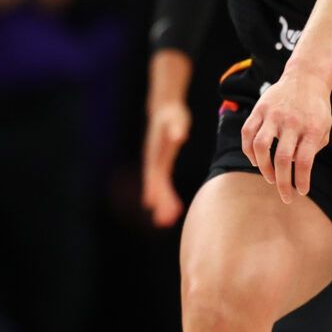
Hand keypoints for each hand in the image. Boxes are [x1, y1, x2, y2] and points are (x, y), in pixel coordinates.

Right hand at [141, 99, 192, 226]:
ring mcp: (156, 163)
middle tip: (164, 222)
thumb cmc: (172, 115)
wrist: (165, 109)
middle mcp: (153, 161)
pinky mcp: (161, 163)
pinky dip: (166, 195)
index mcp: (155, 154)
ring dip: (162, 203)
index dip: (156, 191)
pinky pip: (163, 183)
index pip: (155, 176)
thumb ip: (177, 129)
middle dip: (160, 203)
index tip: (155, 206)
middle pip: (155, 186)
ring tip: (167, 221)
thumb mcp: (176, 120)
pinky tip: (173, 208)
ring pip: (158, 187)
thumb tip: (179, 137)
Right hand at [240, 71, 331, 203]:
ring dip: (263, 168)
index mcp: (311, 128)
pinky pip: (247, 133)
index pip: (304, 161)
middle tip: (285, 195)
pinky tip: (256, 161)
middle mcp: (292, 121)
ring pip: (260, 146)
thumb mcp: (324, 127)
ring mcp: (273, 114)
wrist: (306, 78)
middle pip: (282, 158)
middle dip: (282, 182)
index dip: (300, 180)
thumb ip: (313, 148)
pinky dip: (248, 151)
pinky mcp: (259, 109)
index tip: (300, 192)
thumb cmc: (316, 109)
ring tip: (270, 178)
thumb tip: (296, 169)